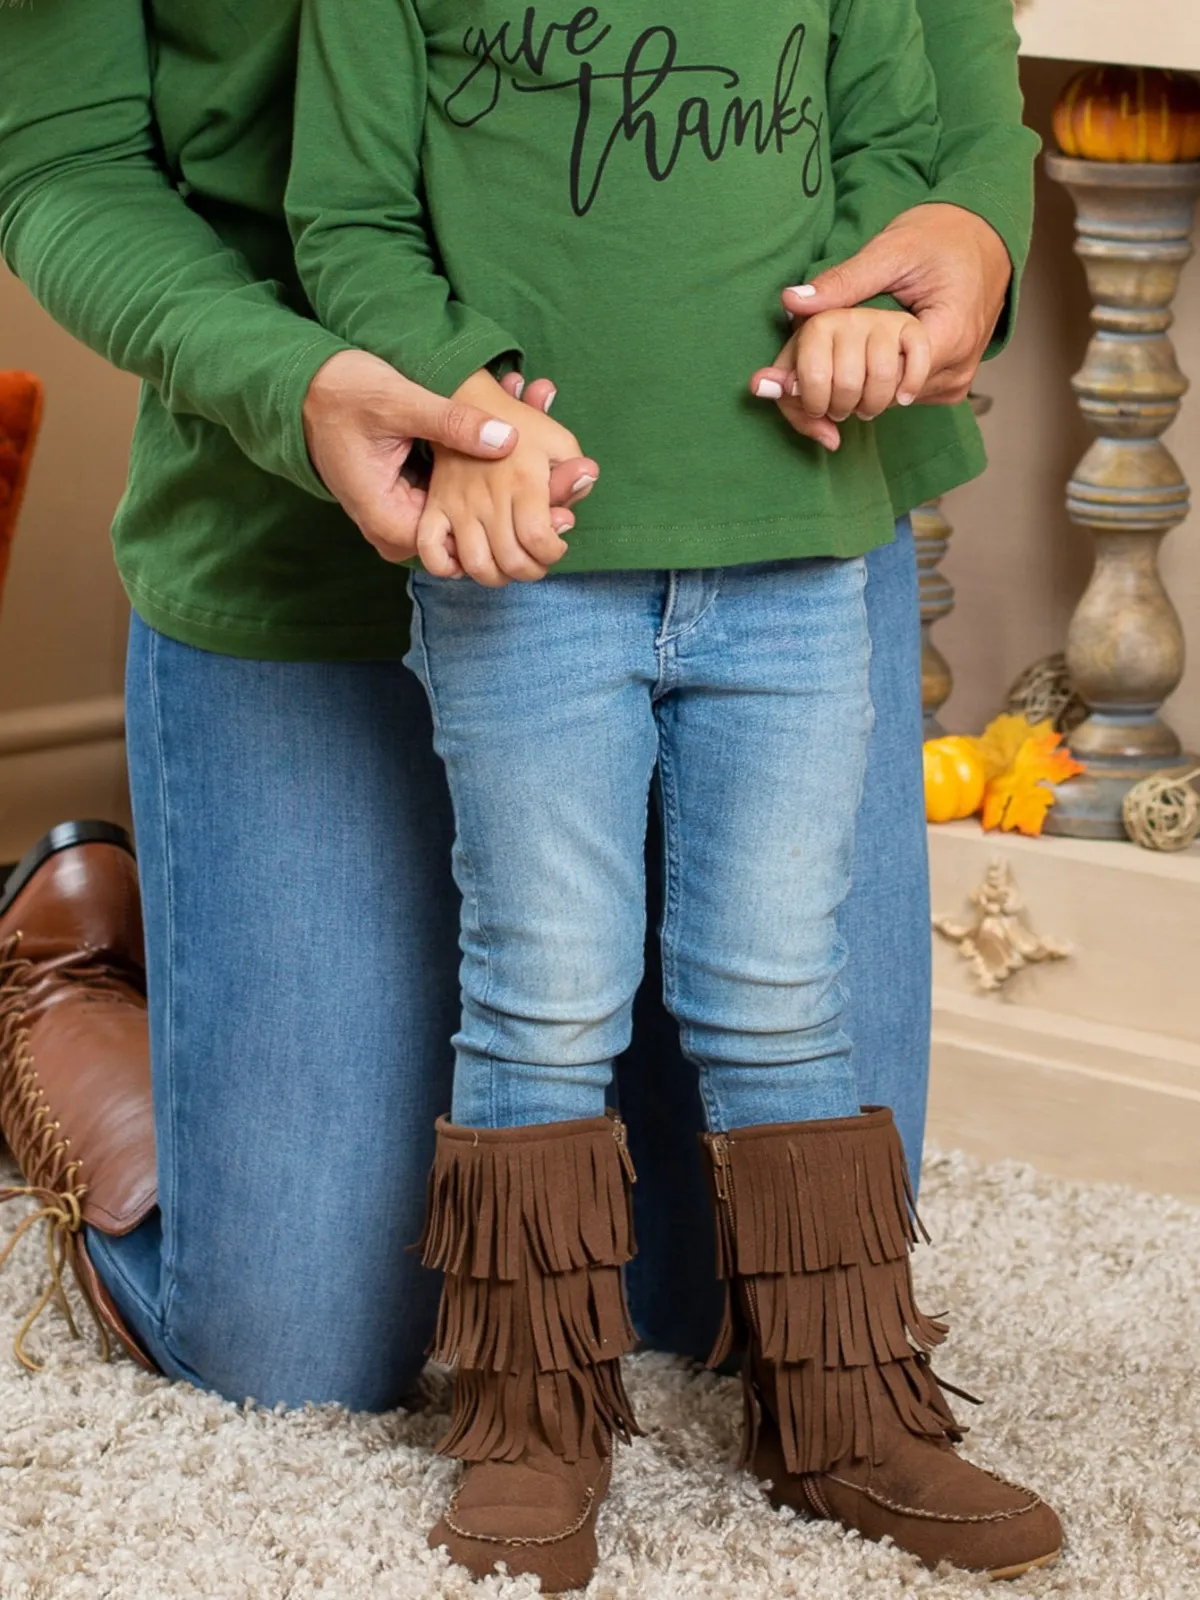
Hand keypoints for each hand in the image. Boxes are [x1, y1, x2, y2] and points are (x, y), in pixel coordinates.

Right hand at [303, 350, 598, 563]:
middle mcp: (398, 533)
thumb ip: (451, 423)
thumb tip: (506, 438)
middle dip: (522, 514)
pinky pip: (459, 509)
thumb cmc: (345, 394)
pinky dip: (487, 486)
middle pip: (475, 542)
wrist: (306, 390)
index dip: (519, 531)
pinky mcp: (412, 504)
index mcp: (394, 522)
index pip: (471, 548)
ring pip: (471, 526)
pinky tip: (520, 451)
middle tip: (573, 487)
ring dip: (510, 498)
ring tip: (560, 467)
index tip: (560, 512)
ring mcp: (405, 522)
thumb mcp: (400, 401)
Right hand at [417, 370, 592, 585]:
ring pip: (476, 565)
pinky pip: (431, 552)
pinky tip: (464, 561)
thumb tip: (586, 481)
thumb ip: (574, 469)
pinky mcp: (434, 508)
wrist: (464, 401)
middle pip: (511, 561)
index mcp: (521, 481)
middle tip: (537, 560)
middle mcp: (488, 498)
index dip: (553, 553)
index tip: (557, 544)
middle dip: (532, 570)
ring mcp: (457, 506)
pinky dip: (447, 567)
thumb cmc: (518, 424)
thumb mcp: (557, 438)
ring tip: (507, 566)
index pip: (540, 540)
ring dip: (497, 577)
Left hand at [752, 203, 1011, 443]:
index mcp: (949, 336)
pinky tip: (867, 360)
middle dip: (846, 381)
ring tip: (842, 356)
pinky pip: (907, 393)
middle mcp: (957, 368)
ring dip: (862, 383)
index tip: (808, 366)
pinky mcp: (952, 381)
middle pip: (885, 394)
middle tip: (816, 359)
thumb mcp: (893, 250)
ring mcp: (957, 380)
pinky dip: (882, 380)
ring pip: (893, 398)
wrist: (988, 235)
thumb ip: (845, 281)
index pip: (882, 379)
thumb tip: (791, 302)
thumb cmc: (943, 235)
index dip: (839, 374)